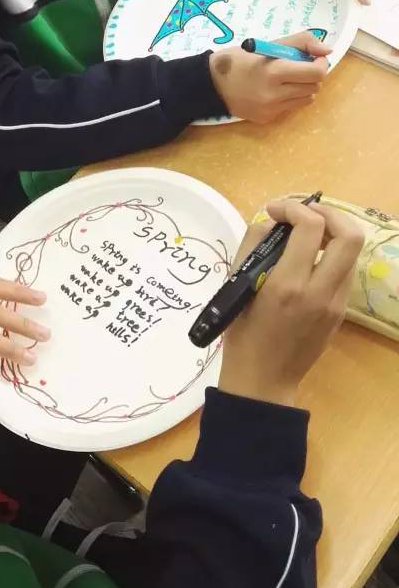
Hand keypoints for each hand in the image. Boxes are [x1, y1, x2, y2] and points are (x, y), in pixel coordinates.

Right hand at [209, 32, 330, 123]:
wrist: (211, 84)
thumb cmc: (240, 60)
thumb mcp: (267, 43)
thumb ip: (300, 42)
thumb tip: (327, 50)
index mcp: (274, 71)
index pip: (316, 73)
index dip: (320, 64)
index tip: (314, 58)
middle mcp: (274, 94)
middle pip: (314, 87)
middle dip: (311, 75)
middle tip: (299, 67)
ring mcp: (270, 109)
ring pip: (306, 99)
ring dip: (303, 87)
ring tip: (286, 79)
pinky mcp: (266, 119)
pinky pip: (291, 108)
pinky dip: (289, 98)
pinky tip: (273, 91)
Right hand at [218, 200, 363, 406]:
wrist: (263, 379)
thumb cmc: (241, 333)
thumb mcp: (236, 284)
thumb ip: (253, 244)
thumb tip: (272, 221)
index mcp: (288, 285)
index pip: (311, 228)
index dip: (294, 208)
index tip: (275, 211)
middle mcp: (320, 292)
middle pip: (350, 236)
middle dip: (330, 213)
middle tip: (304, 214)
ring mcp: (335, 304)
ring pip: (352, 253)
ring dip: (331, 234)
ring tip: (306, 235)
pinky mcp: (340, 312)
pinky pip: (345, 271)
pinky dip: (331, 256)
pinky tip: (309, 261)